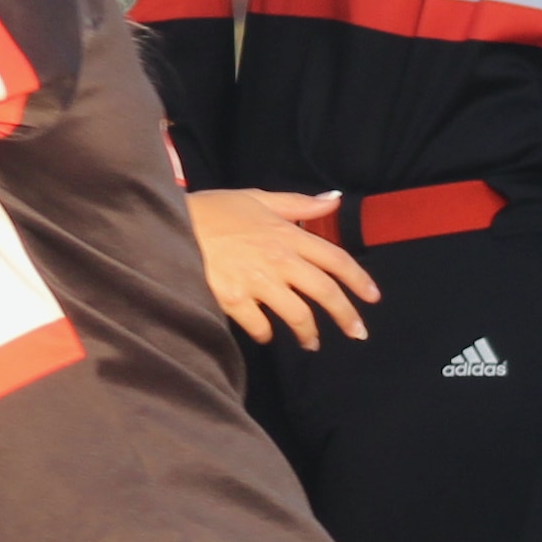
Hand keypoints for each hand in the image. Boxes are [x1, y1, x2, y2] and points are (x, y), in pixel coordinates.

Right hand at [193, 188, 375, 346]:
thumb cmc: (213, 210)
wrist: (170, 224)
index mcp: (287, 234)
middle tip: (357, 333)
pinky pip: (260, 326)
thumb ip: (298, 203)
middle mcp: (279, 260)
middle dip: (346, 315)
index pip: (335, 259)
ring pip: (297, 315)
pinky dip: (266, 334)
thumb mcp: (257, 197)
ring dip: (308, 333)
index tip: (372, 298)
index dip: (359, 280)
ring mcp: (257, 282)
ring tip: (311, 343)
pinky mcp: (234, 300)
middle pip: (325, 292)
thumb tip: (333, 199)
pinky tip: (267, 335)